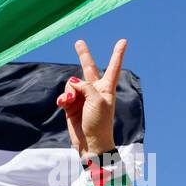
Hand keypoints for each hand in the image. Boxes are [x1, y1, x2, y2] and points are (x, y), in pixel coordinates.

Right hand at [57, 38, 125, 156]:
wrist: (91, 144)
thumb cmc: (100, 123)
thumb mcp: (97, 101)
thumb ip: (85, 87)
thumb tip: (73, 83)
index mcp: (107, 88)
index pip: (113, 67)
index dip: (118, 54)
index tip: (123, 41)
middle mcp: (95, 90)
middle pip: (89, 68)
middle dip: (83, 55)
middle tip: (78, 42)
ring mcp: (82, 97)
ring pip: (71, 84)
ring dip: (69, 91)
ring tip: (70, 103)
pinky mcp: (71, 106)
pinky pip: (64, 95)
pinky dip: (63, 98)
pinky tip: (63, 104)